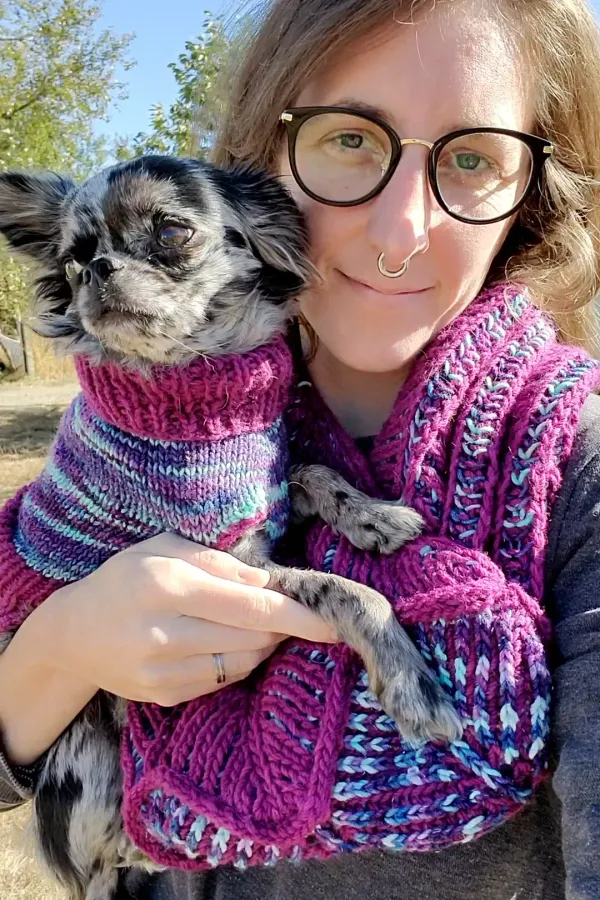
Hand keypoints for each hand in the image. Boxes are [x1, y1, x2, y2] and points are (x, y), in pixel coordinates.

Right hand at [40, 533, 335, 706]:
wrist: (72, 636)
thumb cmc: (124, 579)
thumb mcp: (162, 548)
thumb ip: (216, 562)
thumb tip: (265, 583)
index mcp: (166, 586)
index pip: (250, 607)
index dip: (299, 616)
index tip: (334, 621)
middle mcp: (163, 633)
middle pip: (252, 638)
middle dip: (283, 627)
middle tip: (290, 612)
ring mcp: (162, 672)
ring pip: (242, 664)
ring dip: (263, 644)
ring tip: (253, 624)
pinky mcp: (163, 697)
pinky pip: (221, 681)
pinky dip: (237, 661)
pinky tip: (225, 642)